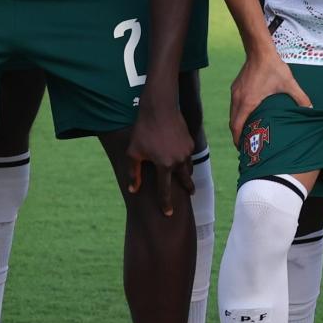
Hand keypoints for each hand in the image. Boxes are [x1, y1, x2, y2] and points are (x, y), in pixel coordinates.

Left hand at [123, 103, 195, 217]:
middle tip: (189, 194)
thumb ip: (133, 173)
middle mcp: (178, 161)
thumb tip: (133, 190)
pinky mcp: (190, 142)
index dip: (166, 204)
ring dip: (186, 174)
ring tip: (185, 178)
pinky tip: (181, 159)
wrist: (160, 108)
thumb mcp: (133, 152)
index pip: (165, 191)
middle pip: (185, 181)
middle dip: (187, 189)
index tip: (168, 214)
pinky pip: (189, 155)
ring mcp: (186, 151)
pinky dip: (185, 160)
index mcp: (164, 166)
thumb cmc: (143, 130)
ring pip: (188, 168)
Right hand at [228, 47, 310, 145]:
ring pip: (232, 114)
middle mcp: (238, 98)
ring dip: (237, 125)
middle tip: (244, 146)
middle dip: (237, 135)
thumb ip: (300, 97)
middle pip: (232, 123)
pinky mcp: (236, 87)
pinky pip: (234, 105)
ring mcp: (235, 92)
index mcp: (248, 101)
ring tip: (245, 134)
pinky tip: (246, 117)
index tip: (242, 148)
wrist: (260, 50)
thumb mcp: (288, 83)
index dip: (238, 139)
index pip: (237, 125)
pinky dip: (237, 115)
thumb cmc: (273, 67)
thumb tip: (311, 109)